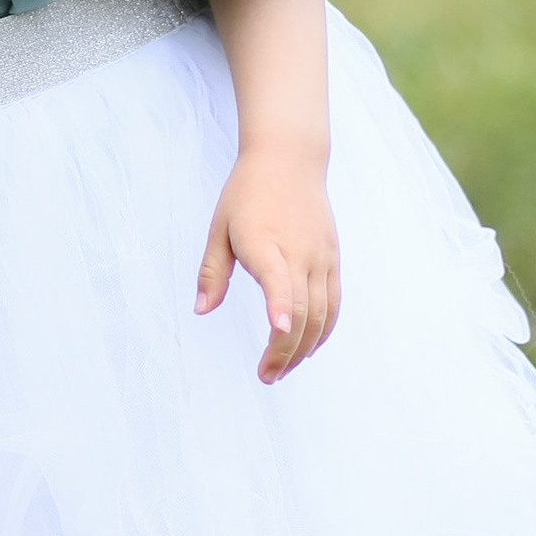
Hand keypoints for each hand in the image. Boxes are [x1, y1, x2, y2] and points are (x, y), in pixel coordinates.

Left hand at [196, 150, 341, 380]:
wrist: (290, 160)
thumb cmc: (247, 193)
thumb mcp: (219, 228)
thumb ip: (212, 272)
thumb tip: (201, 310)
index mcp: (265, 242)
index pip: (279, 281)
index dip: (279, 309)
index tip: (275, 331)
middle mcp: (299, 253)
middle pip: (301, 313)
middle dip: (284, 351)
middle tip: (265, 376)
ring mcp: (320, 258)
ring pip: (320, 315)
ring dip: (303, 348)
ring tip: (282, 369)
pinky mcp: (332, 259)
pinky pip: (333, 304)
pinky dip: (323, 330)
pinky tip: (306, 347)